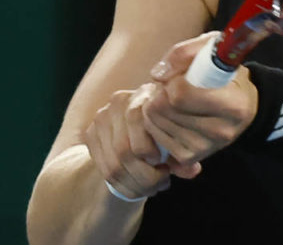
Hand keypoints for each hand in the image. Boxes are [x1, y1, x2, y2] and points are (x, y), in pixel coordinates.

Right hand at [82, 83, 199, 200]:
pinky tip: (138, 189)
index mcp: (144, 93)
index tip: (163, 164)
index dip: (149, 149)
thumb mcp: (178, 138)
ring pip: (113, 166)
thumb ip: (184, 154)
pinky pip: (103, 170)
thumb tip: (192, 171)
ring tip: (152, 189)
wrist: (141, 122)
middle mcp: (118, 101)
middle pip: (124, 150)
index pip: (137, 121)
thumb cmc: (166, 129)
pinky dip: (123, 187)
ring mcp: (101, 117)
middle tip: (162, 184)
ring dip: (135, 185)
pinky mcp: (90, 134)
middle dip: (145, 176)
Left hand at [144, 32, 258, 165]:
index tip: (178, 76)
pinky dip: (156, 123)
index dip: (171, 81)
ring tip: (170, 99)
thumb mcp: (212, 50)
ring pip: (156, 123)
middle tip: (170, 86)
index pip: (181, 96)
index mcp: (233, 105)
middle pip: (164, 110)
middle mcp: (221, 131)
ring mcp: (206, 148)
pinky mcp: (191, 157)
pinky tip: (169, 114)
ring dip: (155, 106)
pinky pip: (157, 138)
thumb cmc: (225, 75)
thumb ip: (184, 53)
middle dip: (160, 92)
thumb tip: (157, 75)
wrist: (242, 106)